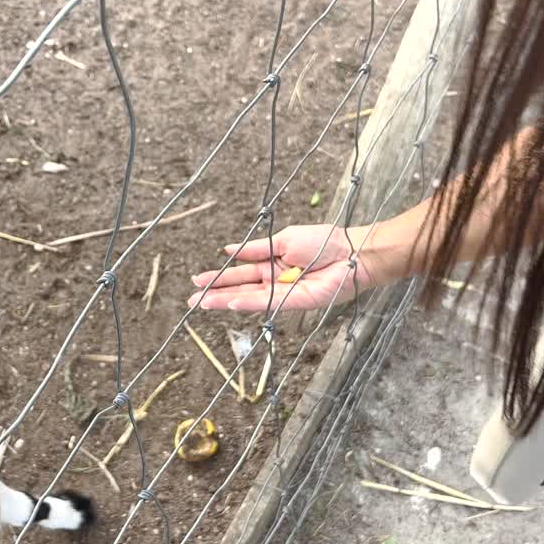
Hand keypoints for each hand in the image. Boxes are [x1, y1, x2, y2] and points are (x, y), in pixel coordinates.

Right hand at [186, 224, 392, 312]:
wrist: (352, 253)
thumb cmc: (323, 242)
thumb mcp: (283, 240)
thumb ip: (257, 249)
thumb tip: (228, 250)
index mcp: (272, 263)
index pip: (240, 272)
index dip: (219, 276)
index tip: (197, 280)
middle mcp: (275, 281)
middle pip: (240, 288)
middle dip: (215, 293)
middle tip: (192, 300)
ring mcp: (283, 293)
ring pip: (249, 298)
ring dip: (225, 301)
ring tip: (202, 303)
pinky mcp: (296, 302)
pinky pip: (269, 302)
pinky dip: (249, 302)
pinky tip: (231, 302)